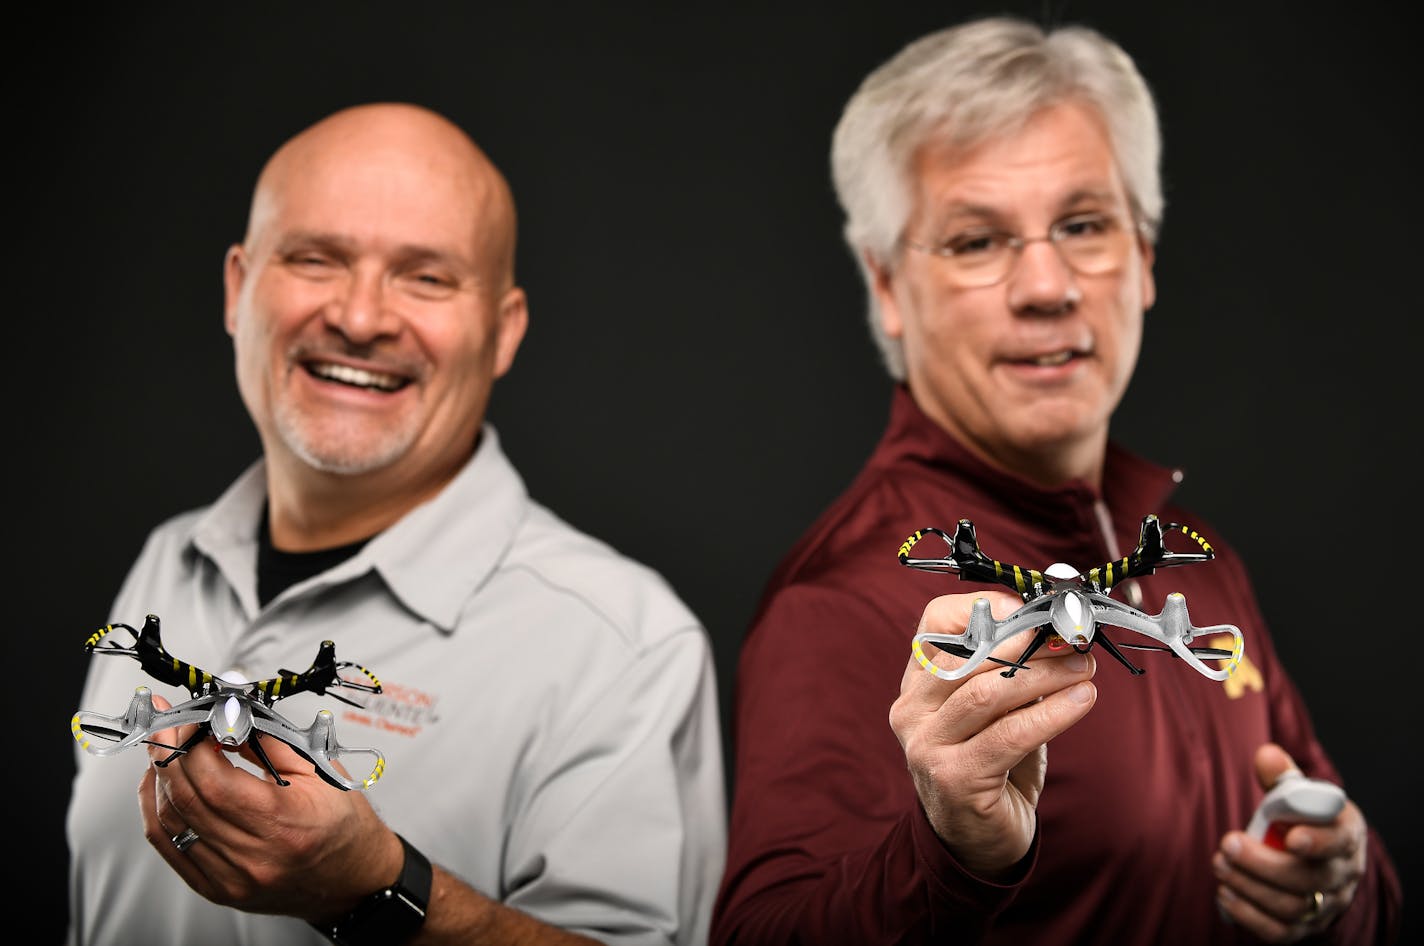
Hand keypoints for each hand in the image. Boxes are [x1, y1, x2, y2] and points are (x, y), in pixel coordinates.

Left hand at [137, 693, 403, 920]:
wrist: (353, 876)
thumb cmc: (342, 824)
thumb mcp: (318, 771)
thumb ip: (269, 742)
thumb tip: (228, 716)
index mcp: (282, 822)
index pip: (214, 781)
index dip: (192, 744)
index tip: (193, 718)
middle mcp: (253, 856)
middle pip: (186, 798)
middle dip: (169, 753)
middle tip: (169, 724)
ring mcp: (230, 878)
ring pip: (169, 822)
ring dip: (159, 779)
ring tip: (164, 749)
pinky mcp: (216, 889)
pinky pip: (170, 848)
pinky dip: (157, 811)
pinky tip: (161, 786)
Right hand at [888, 591, 1097, 878]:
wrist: (978, 843)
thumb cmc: (992, 769)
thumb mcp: (996, 715)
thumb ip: (1012, 676)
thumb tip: (1058, 636)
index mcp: (917, 685)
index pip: (935, 623)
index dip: (983, 607)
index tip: (1032, 610)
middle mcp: (911, 711)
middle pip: (968, 655)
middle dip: (1029, 641)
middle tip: (1074, 639)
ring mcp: (926, 746)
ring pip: (988, 692)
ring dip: (1045, 675)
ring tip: (1084, 667)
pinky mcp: (954, 778)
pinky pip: (1009, 735)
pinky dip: (1052, 713)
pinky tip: (1082, 700)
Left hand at [1214, 743, 1366, 941]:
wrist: (1318, 861)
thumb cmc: (1304, 820)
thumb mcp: (1299, 795)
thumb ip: (1282, 778)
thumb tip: (1266, 755)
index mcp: (1346, 834)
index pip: (1340, 841)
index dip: (1319, 840)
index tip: (1291, 836)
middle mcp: (1342, 874)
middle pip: (1311, 879)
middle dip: (1264, 864)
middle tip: (1227, 845)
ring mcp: (1327, 904)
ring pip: (1294, 907)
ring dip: (1250, 887)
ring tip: (1220, 865)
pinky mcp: (1306, 927)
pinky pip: (1281, 933)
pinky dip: (1251, 916)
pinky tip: (1226, 893)